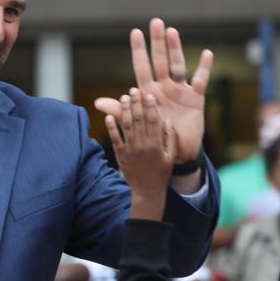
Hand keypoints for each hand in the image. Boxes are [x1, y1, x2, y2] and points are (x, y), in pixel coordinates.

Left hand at [96, 18, 212, 162]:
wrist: (174, 152)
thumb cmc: (154, 137)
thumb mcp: (136, 123)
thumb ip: (120, 111)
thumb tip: (97, 103)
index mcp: (148, 92)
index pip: (142, 66)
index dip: (139, 50)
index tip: (135, 32)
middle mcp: (164, 87)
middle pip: (160, 60)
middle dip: (157, 42)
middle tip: (155, 22)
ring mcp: (180, 91)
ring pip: (178, 65)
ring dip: (175, 49)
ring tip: (172, 32)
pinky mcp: (196, 98)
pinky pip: (201, 80)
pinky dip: (205, 67)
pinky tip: (206, 54)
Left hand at [106, 89, 174, 220]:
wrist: (147, 190)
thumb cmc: (161, 172)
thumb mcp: (171, 156)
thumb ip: (170, 138)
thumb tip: (167, 121)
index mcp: (156, 144)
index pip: (154, 121)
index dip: (151, 107)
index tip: (149, 95)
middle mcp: (143, 145)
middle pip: (138, 120)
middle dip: (136, 104)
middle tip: (133, 90)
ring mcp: (130, 150)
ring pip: (126, 126)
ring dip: (123, 111)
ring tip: (123, 98)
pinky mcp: (120, 155)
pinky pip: (115, 139)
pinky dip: (111, 127)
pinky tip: (108, 116)